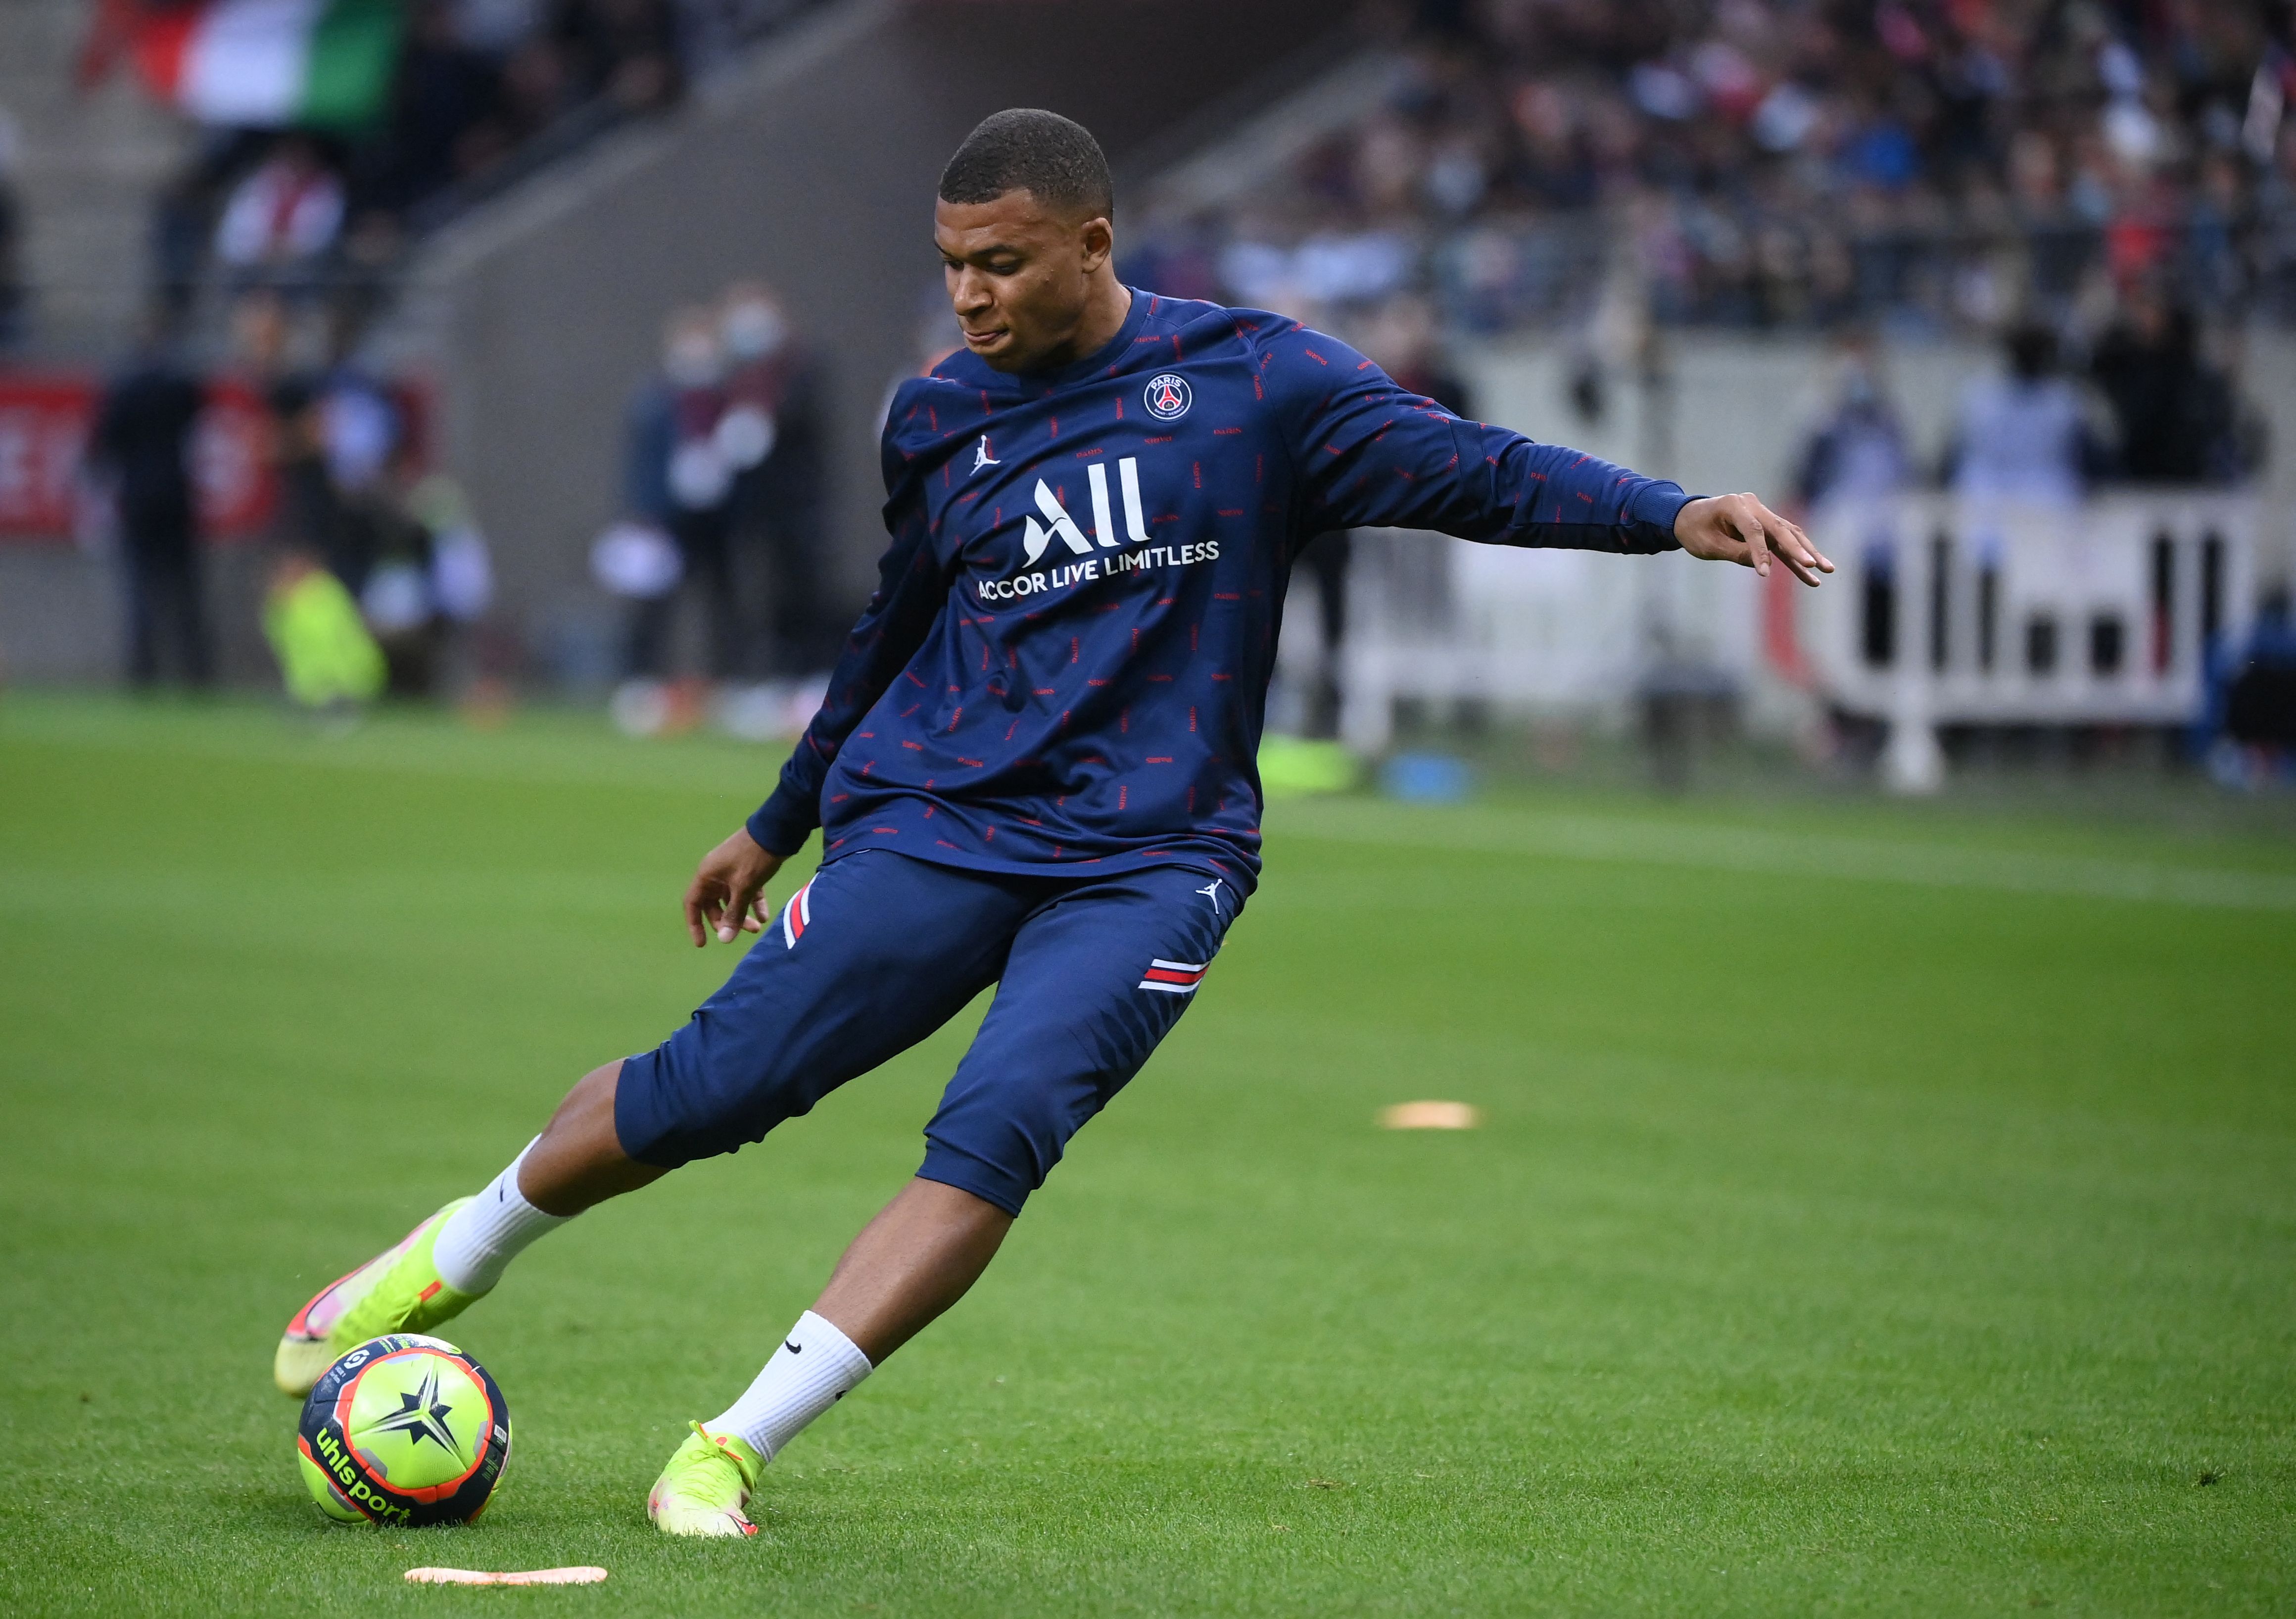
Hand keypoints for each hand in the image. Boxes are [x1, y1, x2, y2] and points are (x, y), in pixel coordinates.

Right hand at [683, 826, 782, 946]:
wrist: (776, 831)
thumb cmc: (754, 858)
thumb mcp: (743, 888)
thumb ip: (733, 913)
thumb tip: (724, 939)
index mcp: (706, 876)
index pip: (692, 904)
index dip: (695, 924)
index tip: (703, 944)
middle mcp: (715, 875)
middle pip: (712, 905)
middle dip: (725, 921)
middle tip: (739, 933)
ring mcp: (730, 872)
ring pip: (731, 900)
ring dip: (741, 915)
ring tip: (757, 928)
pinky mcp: (746, 871)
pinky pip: (745, 893)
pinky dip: (753, 904)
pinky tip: (764, 917)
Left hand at [1674, 493, 1833, 585]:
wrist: (1688, 517)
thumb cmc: (1694, 531)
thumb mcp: (1708, 545)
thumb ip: (1735, 552)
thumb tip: (1765, 564)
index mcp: (1733, 504)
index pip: (1752, 530)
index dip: (1760, 552)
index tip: (1765, 574)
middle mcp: (1752, 505)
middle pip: (1780, 528)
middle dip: (1799, 550)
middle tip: (1816, 566)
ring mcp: (1761, 513)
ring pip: (1789, 534)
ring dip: (1807, 553)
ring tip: (1826, 570)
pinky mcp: (1766, 525)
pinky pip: (1783, 541)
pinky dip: (1796, 556)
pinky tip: (1811, 573)